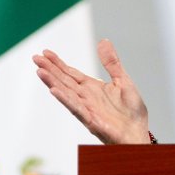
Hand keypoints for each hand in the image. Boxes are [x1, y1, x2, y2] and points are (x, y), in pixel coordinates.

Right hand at [32, 39, 149, 143]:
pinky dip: (66, 99)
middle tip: (35, 58)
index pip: (71, 73)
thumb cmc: (131, 111)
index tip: (45, 53)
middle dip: (50, 70)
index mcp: (93, 88)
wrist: (139, 133)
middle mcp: (86, 97)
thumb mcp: (123, 81)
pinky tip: (54, 91)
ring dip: (53, 82)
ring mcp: (87, 109)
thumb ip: (112, 63)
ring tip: (40, 71)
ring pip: (66, 93)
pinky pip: (76, 108)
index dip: (58, 63)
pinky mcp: (91, 121)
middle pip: (64, 81)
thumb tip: (104, 41)